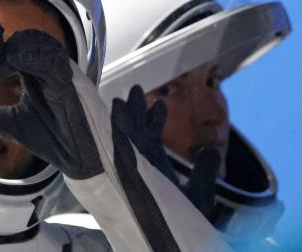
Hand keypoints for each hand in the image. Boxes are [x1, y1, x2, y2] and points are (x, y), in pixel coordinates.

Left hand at [0, 30, 103, 178]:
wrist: (77, 156)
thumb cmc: (52, 138)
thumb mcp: (10, 125)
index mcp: (36, 74)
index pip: (16, 47)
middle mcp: (49, 68)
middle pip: (26, 37)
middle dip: (2, 44)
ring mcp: (60, 72)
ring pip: (38, 41)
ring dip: (14, 49)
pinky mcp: (68, 81)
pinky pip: (50, 59)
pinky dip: (27, 59)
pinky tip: (8, 70)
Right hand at [111, 85, 219, 217]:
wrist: (168, 238)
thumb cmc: (184, 222)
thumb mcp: (200, 193)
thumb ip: (206, 171)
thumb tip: (212, 150)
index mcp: (158, 166)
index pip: (153, 137)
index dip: (155, 119)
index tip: (159, 103)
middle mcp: (143, 162)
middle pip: (136, 130)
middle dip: (135, 110)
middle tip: (134, 90)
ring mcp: (133, 162)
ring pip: (126, 132)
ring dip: (124, 114)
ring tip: (120, 97)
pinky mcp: (128, 163)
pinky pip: (119, 140)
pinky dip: (116, 124)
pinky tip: (115, 110)